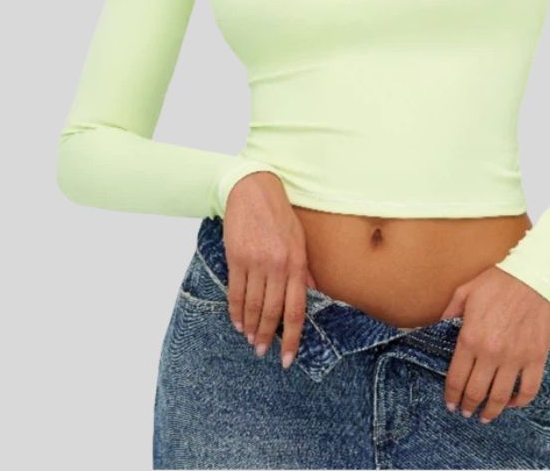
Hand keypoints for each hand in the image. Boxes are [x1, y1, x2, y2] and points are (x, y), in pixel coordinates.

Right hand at [222, 171, 317, 368]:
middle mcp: (279, 266)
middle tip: (262, 352)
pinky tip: (237, 322)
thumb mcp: (300, 240)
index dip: (292, 337)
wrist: (254, 191)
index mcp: (297, 263)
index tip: (287, 357)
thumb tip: (313, 292)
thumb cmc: (280, 215)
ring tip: (250, 340)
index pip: (297, 309)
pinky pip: (236, 292)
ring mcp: (256, 263)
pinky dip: (236, 311)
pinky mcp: (237, 258)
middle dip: (268, 337)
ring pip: (253, 306)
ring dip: (251, 327)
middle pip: (273, 312)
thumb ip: (304, 269)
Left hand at [439, 266, 549, 423]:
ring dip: (491, 411)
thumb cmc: (498, 281)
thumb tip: (435, 328)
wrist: (533, 275)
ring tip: (485, 416)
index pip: (456, 378)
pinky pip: (529, 389)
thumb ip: (449, 313)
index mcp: (470, 338)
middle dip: (468, 406)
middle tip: (465, 412)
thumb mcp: (464, 291)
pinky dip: (520, 401)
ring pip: (501, 396)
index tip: (450, 403)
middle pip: (476, 392)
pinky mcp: (536, 357)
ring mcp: (516, 357)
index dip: (451, 395)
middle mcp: (491, 352)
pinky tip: (513, 403)